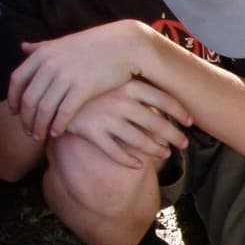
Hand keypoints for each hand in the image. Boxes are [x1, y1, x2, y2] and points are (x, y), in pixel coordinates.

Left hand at [8, 21, 156, 140]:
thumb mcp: (62, 43)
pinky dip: (57, 125)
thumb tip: (23, 47)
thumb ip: (41, 47)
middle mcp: (50, 65)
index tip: (15, 113)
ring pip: (44, 108)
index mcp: (43, 54)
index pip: (17, 80)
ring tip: (39, 137)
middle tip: (27, 132)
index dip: (13, 99)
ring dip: (39, 126)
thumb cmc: (95, 45)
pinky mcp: (83, 88)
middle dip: (26, 119)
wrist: (124, 46)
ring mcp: (66, 76)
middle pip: (29, 98)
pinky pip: (64, 111)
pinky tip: (56, 133)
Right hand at [64, 81, 191, 168]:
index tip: (190, 122)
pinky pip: (116, 152)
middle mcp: (119, 101)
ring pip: (140, 141)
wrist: (54, 91)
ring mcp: (105, 117)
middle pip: (157, 124)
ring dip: (157, 150)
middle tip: (184, 144)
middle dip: (174, 137)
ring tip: (165, 154)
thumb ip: (140, 87)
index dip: (180, 112)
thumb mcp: (116, 79)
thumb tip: (171, 97)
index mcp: (129, 85)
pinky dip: (130, 161)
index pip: (164, 99)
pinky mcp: (91, 132)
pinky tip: (139, 165)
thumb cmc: (94, 85)